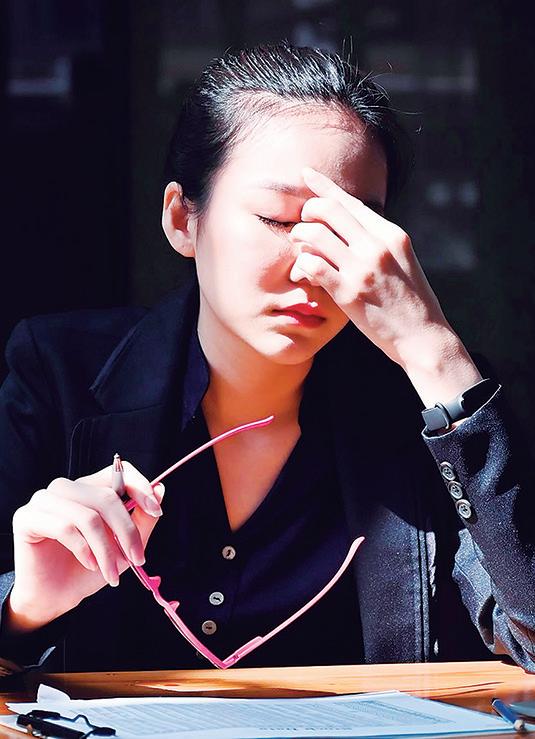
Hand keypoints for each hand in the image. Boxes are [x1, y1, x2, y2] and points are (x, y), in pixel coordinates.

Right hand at [6, 463, 164, 632]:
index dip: (140, 487)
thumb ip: (142, 518)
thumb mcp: (124, 545)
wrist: (55, 596)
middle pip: (106, 496)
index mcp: (89, 487)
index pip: (118, 471)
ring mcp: (44, 500)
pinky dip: (83, 550)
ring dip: (105, 548)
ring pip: (87, 516)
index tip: (156, 511)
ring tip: (112, 571)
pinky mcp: (27, 517)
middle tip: (138, 559)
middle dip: (127, 531)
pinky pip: (64, 527)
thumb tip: (160, 489)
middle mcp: (66, 488)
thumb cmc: (89, 568)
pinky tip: (90, 565)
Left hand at [289, 167, 481, 405]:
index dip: (323, 185)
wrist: (422, 336)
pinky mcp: (348, 293)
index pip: (350, 201)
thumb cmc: (408, 301)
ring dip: (299, 239)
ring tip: (300, 252)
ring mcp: (362, 268)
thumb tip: (350, 225)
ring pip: (314, 233)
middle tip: (301, 227)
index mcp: (391, 234)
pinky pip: (312, 265)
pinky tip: (304, 274)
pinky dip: (301, 265)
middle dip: (306, 212)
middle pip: (328, 209)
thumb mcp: (401, 260)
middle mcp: (377, 245)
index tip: (305, 174)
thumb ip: (377, 241)